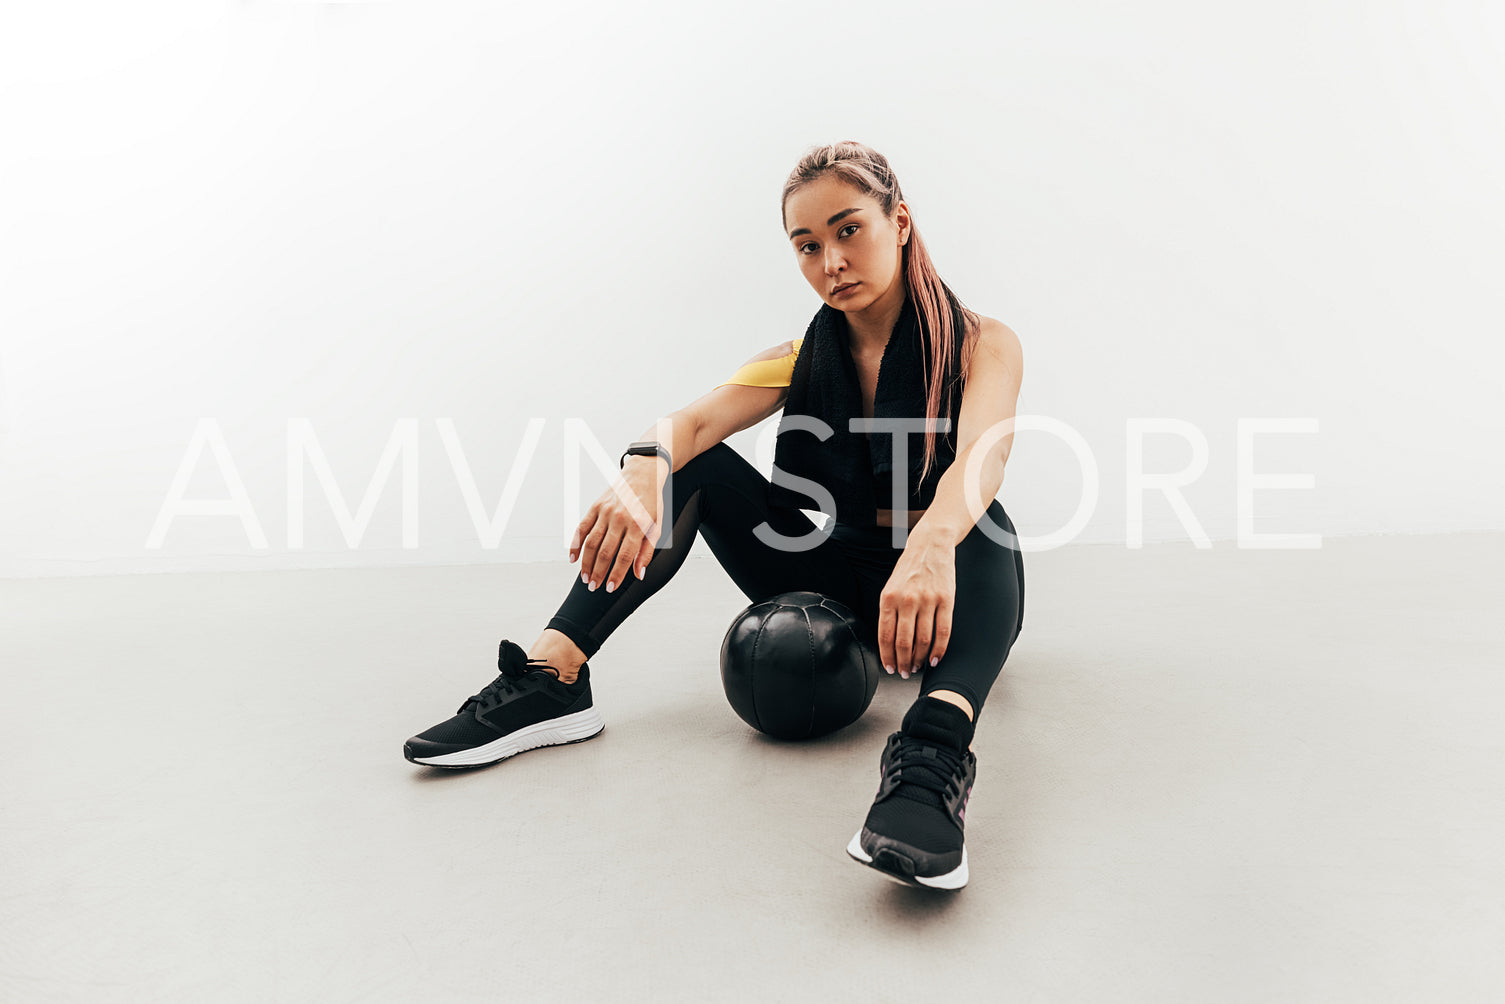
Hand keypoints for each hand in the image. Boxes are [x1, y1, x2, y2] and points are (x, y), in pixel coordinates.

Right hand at [568, 458, 665, 592]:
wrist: (643, 474)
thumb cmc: (652, 503)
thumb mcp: (657, 526)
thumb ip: (647, 551)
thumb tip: (638, 574)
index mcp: (638, 525)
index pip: (625, 556)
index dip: (616, 575)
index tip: (610, 588)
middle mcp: (620, 518)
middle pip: (606, 552)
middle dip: (598, 573)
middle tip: (593, 587)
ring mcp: (606, 512)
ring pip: (591, 542)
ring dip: (586, 563)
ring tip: (585, 578)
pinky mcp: (596, 506)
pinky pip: (582, 528)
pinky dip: (576, 544)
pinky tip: (573, 558)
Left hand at [876, 529, 955, 678]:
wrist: (930, 545)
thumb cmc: (909, 570)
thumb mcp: (890, 587)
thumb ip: (888, 612)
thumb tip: (889, 643)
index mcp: (889, 597)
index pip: (885, 636)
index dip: (887, 656)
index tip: (890, 668)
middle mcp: (907, 600)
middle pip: (904, 642)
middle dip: (903, 663)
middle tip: (905, 672)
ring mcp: (928, 600)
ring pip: (923, 640)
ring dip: (920, 659)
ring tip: (918, 666)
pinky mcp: (947, 600)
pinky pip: (943, 631)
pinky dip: (939, 650)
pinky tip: (935, 659)